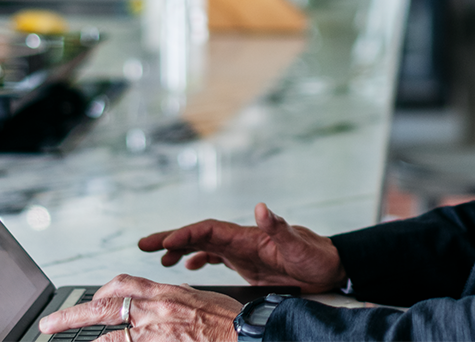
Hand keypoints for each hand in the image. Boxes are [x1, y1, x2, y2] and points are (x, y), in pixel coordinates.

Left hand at [38, 275, 238, 341]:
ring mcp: (154, 332)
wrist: (245, 333)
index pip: (123, 284)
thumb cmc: (229, 319)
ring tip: (60, 338)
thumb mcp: (201, 298)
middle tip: (49, 324)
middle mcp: (155, 309)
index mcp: (165, 292)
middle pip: (103, 307)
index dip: (101, 292)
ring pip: (108, 336)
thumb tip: (164, 300)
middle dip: (71, 315)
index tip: (91, 299)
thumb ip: (177, 298)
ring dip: (83, 338)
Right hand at [138, 203, 346, 293]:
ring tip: (159, 259)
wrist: (331, 267)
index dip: (186, 234)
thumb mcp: (299, 245)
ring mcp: (243, 251)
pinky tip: (188, 267)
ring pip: (203, 246)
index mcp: (249, 236)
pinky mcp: (247, 264)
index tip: (165, 243)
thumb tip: (262, 207)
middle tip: (143, 245)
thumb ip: (279, 227)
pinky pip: (216, 258)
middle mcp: (242, 241)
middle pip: (199, 235)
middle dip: (171, 238)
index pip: (209, 230)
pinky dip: (198, 259)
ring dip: (180, 249)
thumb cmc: (317, 256)